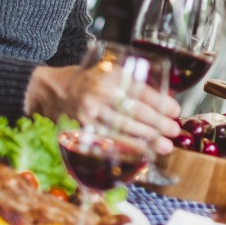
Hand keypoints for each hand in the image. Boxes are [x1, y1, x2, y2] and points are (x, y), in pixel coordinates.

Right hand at [24, 65, 181, 153]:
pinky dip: (127, 148)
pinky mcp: (83, 129)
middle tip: (174, 131)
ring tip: (165, 146)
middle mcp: (100, 94)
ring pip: (124, 128)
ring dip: (147, 139)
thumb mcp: (109, 72)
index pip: (142, 91)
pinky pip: (109, 141)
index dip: (162, 103)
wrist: (50, 90)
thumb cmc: (86, 81)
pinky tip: (142, 152)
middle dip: (159, 124)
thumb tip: (164, 100)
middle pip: (136, 112)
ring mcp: (90, 113)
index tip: (175, 111)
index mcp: (111, 76)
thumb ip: (133, 83)